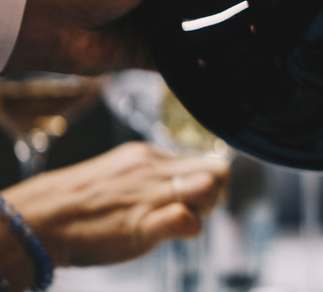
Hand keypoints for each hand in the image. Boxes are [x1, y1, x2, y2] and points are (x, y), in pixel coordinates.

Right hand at [0, 142, 229, 290]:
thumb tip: (179, 185)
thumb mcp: (121, 174)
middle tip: (194, 211)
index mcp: (149, 154)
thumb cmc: (79, 204)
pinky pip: (187, 219)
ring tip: (180, 222)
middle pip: (217, 171)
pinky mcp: (144, 223)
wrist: (41, 220)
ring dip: (205, 209)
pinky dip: (189, 228)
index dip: (208, 183)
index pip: (204, 160)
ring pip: (209, 188)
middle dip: (214, 194)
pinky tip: (171, 233)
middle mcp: (154, 168)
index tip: (194, 199)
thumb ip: (152, 175)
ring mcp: (150, 194)